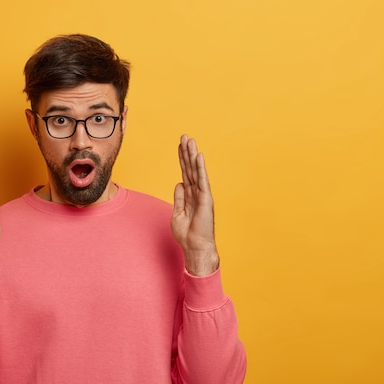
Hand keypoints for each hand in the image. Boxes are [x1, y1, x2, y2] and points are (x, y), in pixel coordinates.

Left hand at [171, 135, 218, 276]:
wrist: (195, 247)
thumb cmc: (187, 234)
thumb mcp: (177, 213)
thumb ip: (179, 198)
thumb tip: (179, 183)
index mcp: (189, 195)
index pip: (185, 172)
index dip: (182, 159)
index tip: (180, 145)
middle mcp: (196, 192)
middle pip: (190, 168)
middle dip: (187, 152)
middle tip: (184, 136)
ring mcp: (202, 195)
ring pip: (196, 171)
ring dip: (193, 155)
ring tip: (190, 140)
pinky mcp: (206, 199)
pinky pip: (202, 180)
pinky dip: (200, 168)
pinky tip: (199, 156)